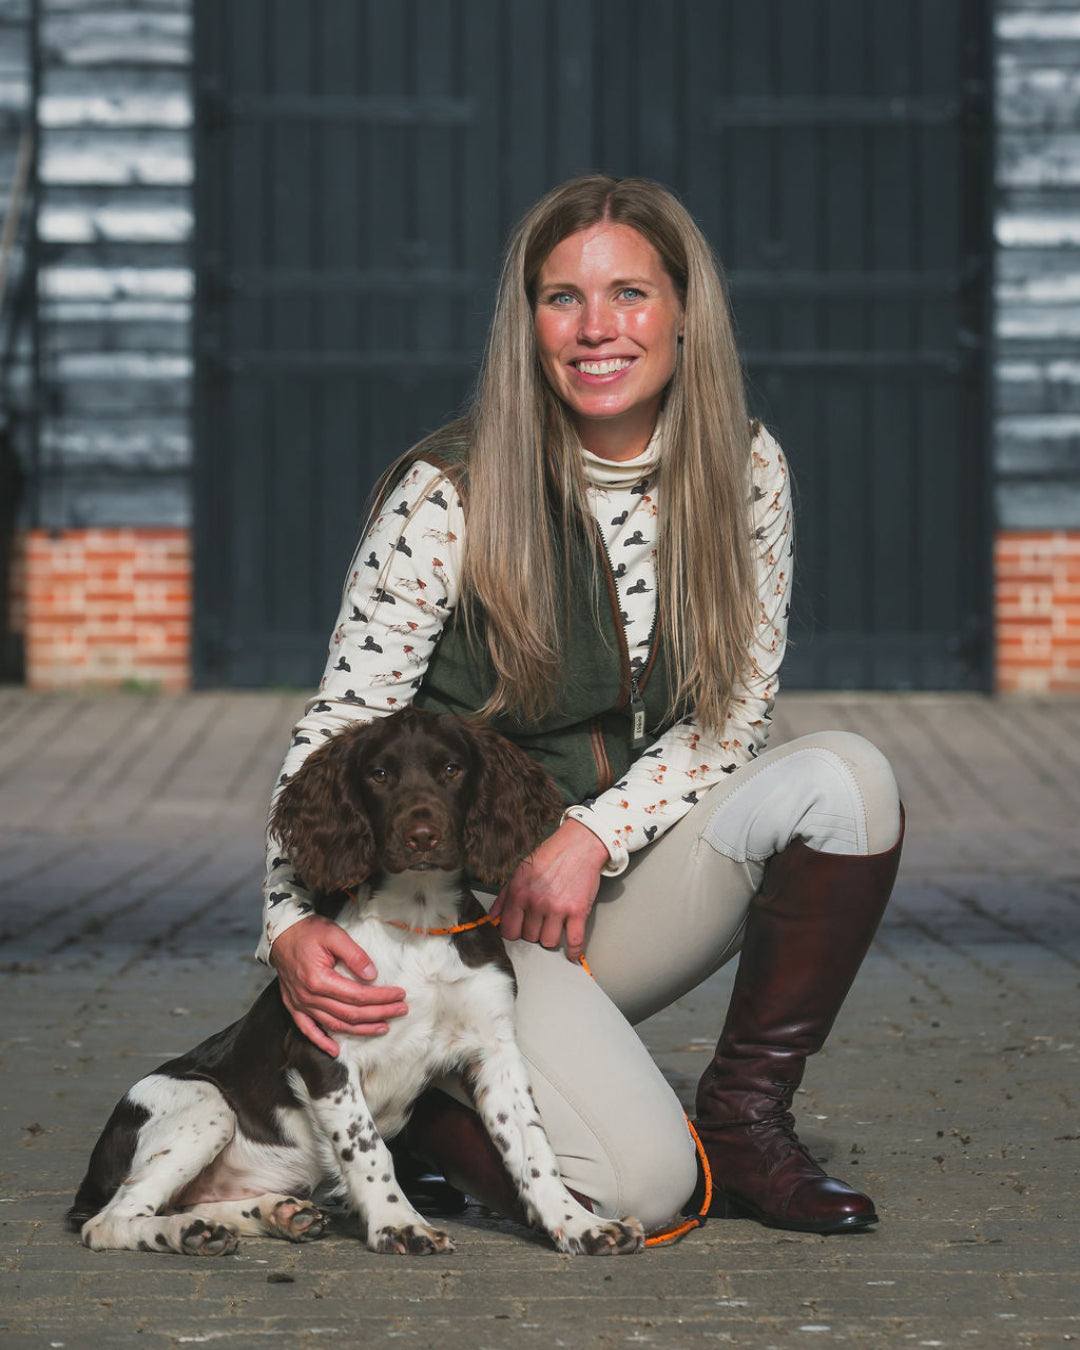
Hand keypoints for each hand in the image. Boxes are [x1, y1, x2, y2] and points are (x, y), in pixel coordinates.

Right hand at [269, 915, 407, 1056]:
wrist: (282, 934)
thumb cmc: (309, 932)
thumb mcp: (334, 935)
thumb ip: (355, 955)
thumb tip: (373, 975)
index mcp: (318, 980)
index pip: (357, 996)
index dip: (381, 997)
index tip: (399, 995)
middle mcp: (309, 997)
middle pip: (350, 1013)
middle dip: (378, 1013)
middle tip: (400, 1010)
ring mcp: (300, 1004)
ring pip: (334, 1024)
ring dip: (360, 1029)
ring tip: (382, 1027)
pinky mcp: (294, 1007)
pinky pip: (307, 1030)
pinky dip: (321, 1042)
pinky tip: (335, 1051)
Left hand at [491, 819, 608, 963]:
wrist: (579, 845)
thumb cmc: (551, 856)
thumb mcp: (520, 871)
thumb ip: (504, 897)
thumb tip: (492, 918)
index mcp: (519, 892)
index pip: (509, 930)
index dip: (514, 932)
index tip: (519, 929)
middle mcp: (536, 902)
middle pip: (529, 937)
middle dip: (534, 931)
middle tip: (540, 920)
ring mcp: (557, 908)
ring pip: (548, 942)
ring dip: (551, 937)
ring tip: (554, 926)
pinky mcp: (578, 912)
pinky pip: (574, 941)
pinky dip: (573, 951)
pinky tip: (571, 953)